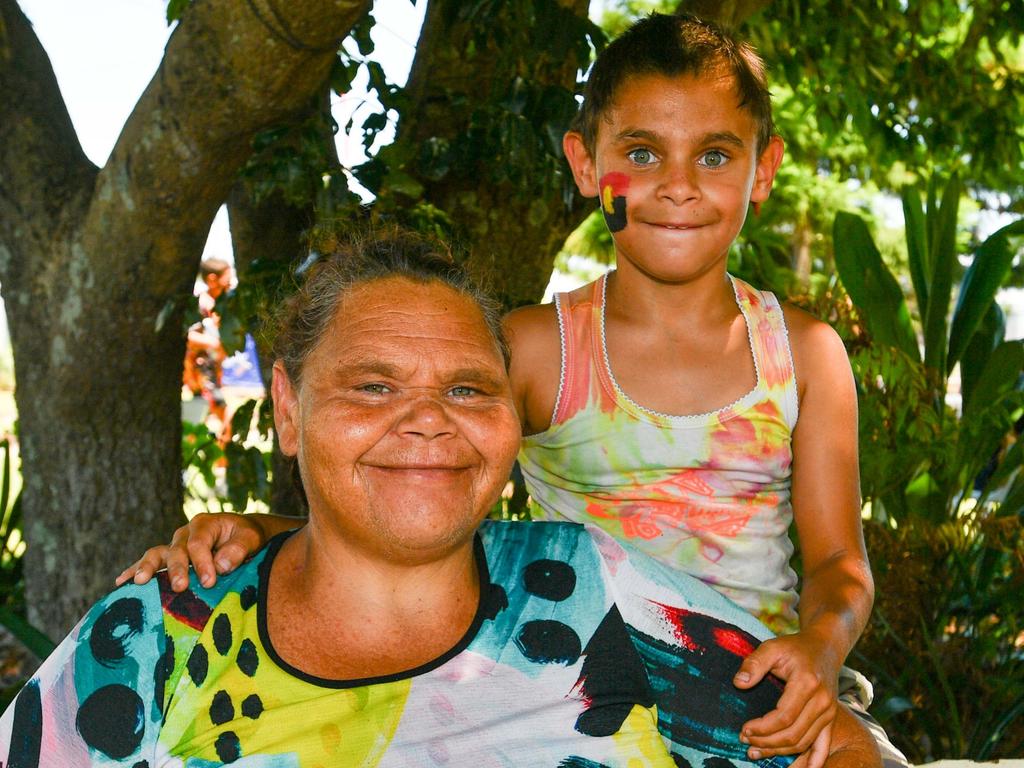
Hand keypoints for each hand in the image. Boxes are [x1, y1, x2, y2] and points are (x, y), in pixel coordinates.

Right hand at [115, 512, 266, 592]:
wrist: (241, 535)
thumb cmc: (247, 537)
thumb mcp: (251, 538)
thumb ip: (239, 549)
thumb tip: (221, 565)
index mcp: (205, 524)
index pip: (199, 543)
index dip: (202, 562)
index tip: (209, 581)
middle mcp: (185, 533)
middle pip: (177, 550)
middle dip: (177, 569)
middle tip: (180, 587)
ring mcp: (174, 545)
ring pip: (157, 554)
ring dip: (148, 568)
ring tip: (140, 582)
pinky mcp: (168, 558)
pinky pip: (150, 563)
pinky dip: (135, 571)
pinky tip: (121, 583)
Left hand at [734, 632, 839, 766]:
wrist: (825, 648)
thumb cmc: (795, 647)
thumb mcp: (772, 647)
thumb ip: (754, 663)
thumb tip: (739, 683)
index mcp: (807, 683)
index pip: (783, 717)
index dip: (762, 728)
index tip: (744, 729)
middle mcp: (822, 702)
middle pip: (793, 734)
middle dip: (767, 742)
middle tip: (745, 741)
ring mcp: (829, 712)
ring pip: (804, 742)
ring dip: (780, 752)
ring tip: (757, 752)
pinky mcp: (830, 718)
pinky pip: (822, 745)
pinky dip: (813, 761)